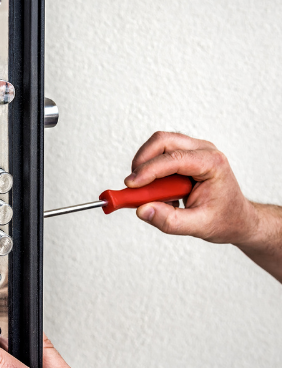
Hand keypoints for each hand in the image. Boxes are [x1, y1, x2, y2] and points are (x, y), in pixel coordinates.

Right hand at [124, 131, 257, 244]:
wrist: (237, 218)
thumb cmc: (224, 219)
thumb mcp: (198, 226)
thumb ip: (169, 220)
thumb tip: (142, 210)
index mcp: (212, 164)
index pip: (173, 159)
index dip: (148, 170)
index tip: (131, 185)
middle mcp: (203, 151)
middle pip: (163, 141)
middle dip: (142, 160)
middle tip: (132, 184)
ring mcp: (194, 151)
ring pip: (159, 144)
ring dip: (145, 164)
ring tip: (148, 191)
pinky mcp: (185, 156)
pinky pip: (160, 154)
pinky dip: (150, 170)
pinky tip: (159, 191)